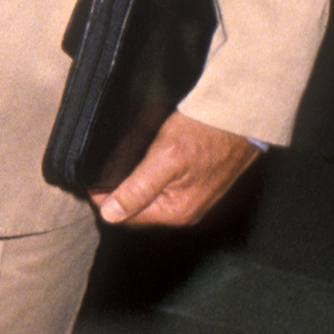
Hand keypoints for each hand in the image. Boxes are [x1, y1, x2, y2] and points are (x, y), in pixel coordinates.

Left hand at [93, 110, 259, 229]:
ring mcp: (196, 199)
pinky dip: (153, 178)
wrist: (242, 115)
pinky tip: (147, 162)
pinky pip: (168, 188)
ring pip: (153, 199)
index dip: (105, 200)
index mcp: (176, 212)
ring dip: (135, 186)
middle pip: (140, 210)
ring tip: (121, 165)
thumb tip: (110, 215)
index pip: (126, 218)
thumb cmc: (206, 133)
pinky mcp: (202, 184)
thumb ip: (137, 190)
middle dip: (119, 194)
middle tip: (103, 170)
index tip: (91, 181)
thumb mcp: (164, 159)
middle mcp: (187, 212)